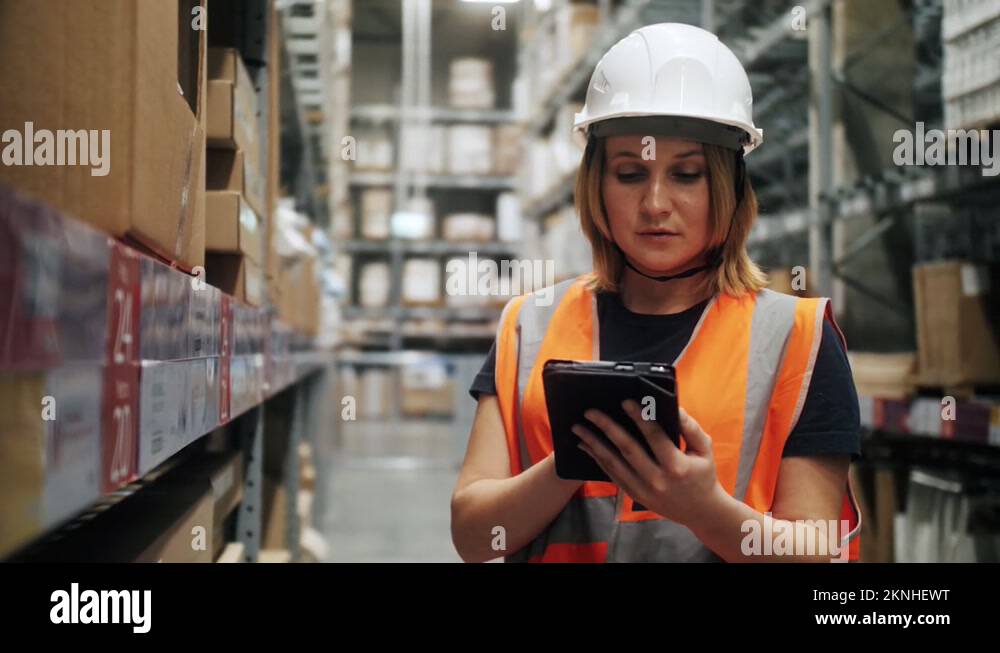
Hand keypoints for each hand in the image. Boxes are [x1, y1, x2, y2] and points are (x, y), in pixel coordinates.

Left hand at [571, 401, 724, 526]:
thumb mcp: (704, 449)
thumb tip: (673, 407)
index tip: (625, 402)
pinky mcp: (634, 495)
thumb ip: (690, 428)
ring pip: (614, 463)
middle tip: (590, 412)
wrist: (700, 512)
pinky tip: (587, 446)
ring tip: (579, 428)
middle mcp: (657, 479)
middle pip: (627, 449)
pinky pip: (612, 475)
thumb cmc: (703, 475)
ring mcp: (643, 489)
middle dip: (606, 428)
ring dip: (594, 444)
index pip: (654, 437)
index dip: (639, 418)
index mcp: (676, 466)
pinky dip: (598, 459)